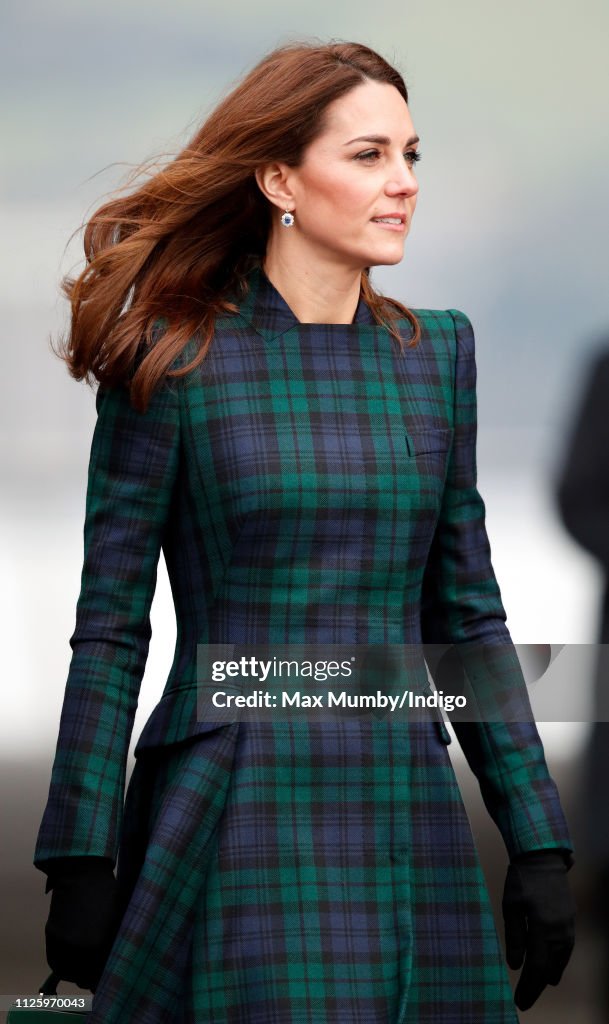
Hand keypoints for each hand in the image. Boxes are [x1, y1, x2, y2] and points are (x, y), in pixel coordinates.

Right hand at [43, 856, 121, 991]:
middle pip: (83, 977)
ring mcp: (63, 942)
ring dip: (74, 973)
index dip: (103, 978)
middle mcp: (80, 948)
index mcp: (100, 945)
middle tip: (93, 975)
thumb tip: (110, 965)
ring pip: (67, 972)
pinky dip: (61, 963)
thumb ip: (112, 945)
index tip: (105, 977)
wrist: (82, 873)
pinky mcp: (51, 935)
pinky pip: (55, 960)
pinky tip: (69, 959)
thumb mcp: (115, 921)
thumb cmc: (107, 894)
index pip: (101, 974)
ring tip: (81, 967)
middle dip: (89, 978)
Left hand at [502, 850, 574, 1010]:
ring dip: (548, 975)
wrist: (543, 858)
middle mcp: (559, 930)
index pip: (535, 966)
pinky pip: (566, 949)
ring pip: (560, 960)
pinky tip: (553, 970)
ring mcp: (567, 925)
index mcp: (543, 927)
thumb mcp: (511, 906)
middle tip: (525, 1001)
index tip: (519, 1001)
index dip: (528, 987)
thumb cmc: (522, 880)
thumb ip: (514, 936)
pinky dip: (559, 962)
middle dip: (536, 987)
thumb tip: (515, 965)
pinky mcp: (569, 919)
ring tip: (539, 988)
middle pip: (549, 967)